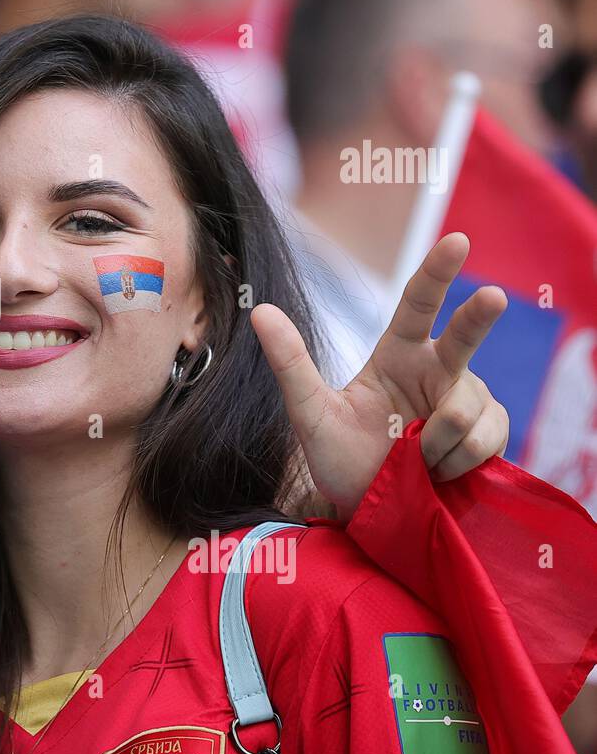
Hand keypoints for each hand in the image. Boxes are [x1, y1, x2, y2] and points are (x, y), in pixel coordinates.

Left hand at [251, 233, 509, 517]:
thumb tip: (261, 309)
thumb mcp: (309, 412)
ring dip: (434, 444)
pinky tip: (439, 471)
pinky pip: (484, 438)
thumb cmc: (338, 458)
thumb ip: (289, 362)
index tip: (457, 241)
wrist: (368, 512)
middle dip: (481, 315)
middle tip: (492, 295)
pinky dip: (456, 460)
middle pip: (467, 334)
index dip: (438, 272)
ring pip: (465, 407)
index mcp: (398, 354)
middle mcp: (439, 369)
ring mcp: (468, 400)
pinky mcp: (490, 433)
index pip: (419, 304)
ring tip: (413, 461)